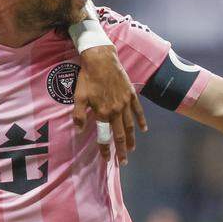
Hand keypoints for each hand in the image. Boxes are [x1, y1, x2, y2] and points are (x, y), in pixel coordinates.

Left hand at [72, 45, 147, 164]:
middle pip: (120, 135)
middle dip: (121, 150)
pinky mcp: (131, 95)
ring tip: (132, 150)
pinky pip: (138, 111)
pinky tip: (144, 130)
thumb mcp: (78, 97)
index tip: (107, 160)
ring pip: (130, 126)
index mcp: (102, 113)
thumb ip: (78, 116)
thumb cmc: (87, 78)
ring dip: (131, 139)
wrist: (101, 59)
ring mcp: (125, 103)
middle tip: (123, 162)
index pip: (104, 136)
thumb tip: (79, 131)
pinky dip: (141, 121)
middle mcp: (116, 111)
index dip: (105, 150)